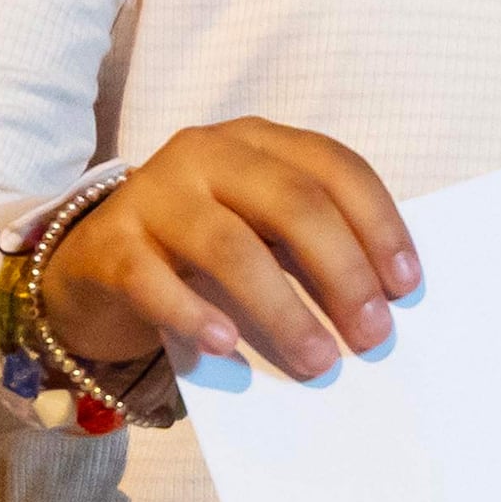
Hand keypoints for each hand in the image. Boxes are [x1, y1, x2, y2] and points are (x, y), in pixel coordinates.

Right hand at [38, 120, 419, 379]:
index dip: (378, 224)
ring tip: (316, 359)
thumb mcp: (258, 230)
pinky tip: (225, 345)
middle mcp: (206, 153)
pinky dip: (194, 314)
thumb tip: (375, 307)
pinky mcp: (110, 244)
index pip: (333, 167)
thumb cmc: (197, 251)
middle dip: (343, 272)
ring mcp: (153, 194)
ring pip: (230, 246)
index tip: (406, 286)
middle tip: (372, 334)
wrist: (93, 264)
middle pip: (292, 203)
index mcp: (257, 142)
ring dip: (283, 309)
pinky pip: (154, 280)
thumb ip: (307, 248)